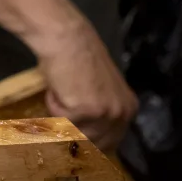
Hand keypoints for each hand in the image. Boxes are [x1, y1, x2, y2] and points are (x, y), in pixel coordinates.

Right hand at [32, 15, 137, 152]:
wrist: (66, 39)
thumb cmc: (77, 58)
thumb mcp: (98, 89)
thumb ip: (99, 111)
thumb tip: (86, 136)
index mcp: (129, 109)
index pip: (111, 141)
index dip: (90, 139)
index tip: (74, 136)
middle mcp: (122, 113)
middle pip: (95, 141)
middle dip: (75, 130)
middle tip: (60, 116)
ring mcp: (106, 113)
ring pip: (75, 131)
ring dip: (62, 114)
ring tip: (61, 90)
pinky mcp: (86, 111)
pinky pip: (61, 118)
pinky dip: (53, 104)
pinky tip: (57, 86)